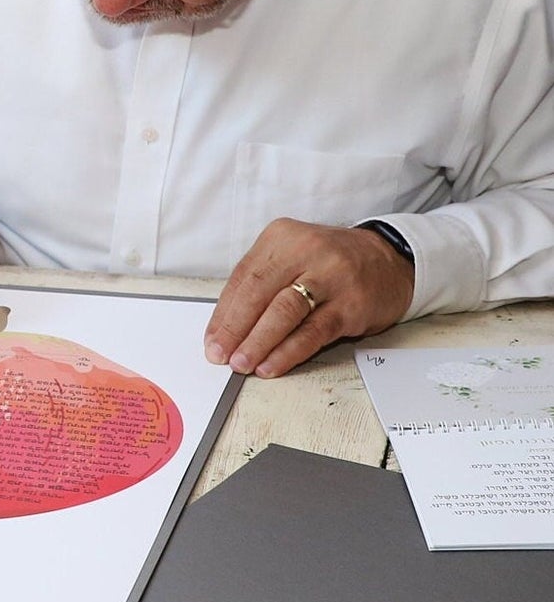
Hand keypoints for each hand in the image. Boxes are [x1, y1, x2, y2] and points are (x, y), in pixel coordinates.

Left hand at [204, 219, 414, 378]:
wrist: (390, 260)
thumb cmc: (330, 264)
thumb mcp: (292, 259)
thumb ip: (261, 286)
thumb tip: (226, 328)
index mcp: (282, 237)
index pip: (243, 278)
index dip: (223, 313)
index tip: (211, 340)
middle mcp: (306, 251)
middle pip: (259, 294)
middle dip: (234, 329)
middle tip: (220, 355)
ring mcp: (331, 276)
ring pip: (284, 313)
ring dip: (258, 343)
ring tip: (241, 363)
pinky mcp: (352, 303)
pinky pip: (313, 332)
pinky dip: (288, 352)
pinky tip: (272, 365)